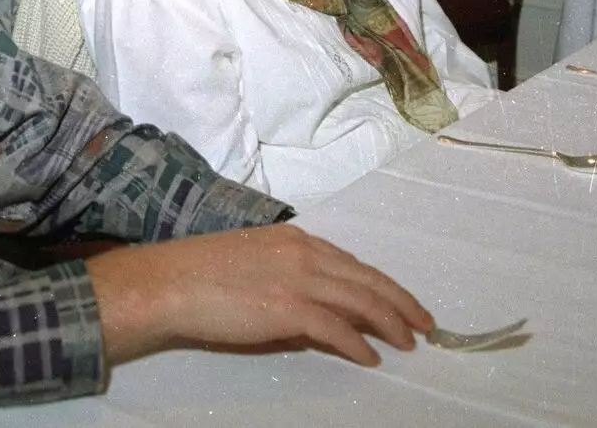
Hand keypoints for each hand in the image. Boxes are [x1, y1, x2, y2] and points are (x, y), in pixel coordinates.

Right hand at [84, 224, 432, 367]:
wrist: (171, 281)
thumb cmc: (200, 272)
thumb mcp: (252, 259)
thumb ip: (285, 274)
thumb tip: (309, 303)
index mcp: (295, 239)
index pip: (351, 262)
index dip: (382, 283)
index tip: (400, 299)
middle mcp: (304, 253)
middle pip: (368, 279)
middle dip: (401, 302)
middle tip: (425, 323)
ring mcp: (299, 280)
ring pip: (362, 302)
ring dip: (391, 323)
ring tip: (409, 341)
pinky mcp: (290, 308)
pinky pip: (338, 330)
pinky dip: (359, 344)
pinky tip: (371, 357)